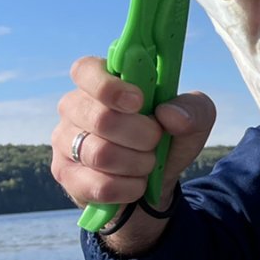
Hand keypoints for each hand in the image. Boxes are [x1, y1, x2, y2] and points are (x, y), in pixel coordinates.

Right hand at [50, 56, 215, 254]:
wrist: (157, 181)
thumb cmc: (168, 137)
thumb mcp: (195, 119)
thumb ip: (193, 109)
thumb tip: (170, 114)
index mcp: (101, 82)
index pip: (85, 71)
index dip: (110, 87)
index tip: (139, 102)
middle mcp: (74, 107)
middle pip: (101, 119)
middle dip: (142, 135)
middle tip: (155, 140)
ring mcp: (65, 141)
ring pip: (100, 154)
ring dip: (138, 163)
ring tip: (147, 163)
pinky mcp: (67, 175)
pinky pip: (99, 185)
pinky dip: (129, 187)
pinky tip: (136, 183)